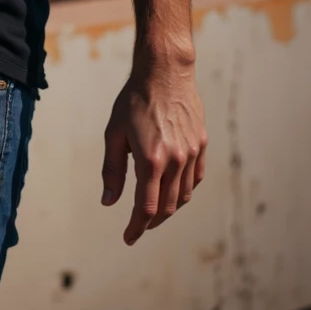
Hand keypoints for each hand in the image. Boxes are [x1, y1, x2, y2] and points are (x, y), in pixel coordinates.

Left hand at [100, 59, 206, 244]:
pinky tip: (173, 190)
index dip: (136, 227)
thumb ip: (112, 170)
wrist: (165, 72)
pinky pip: (196, 179)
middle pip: (166, 207)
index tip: (128, 237)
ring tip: (153, 211)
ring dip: (168, 209)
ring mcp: (192, 153)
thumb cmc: (133, 100)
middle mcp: (176, 161)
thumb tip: (108, 202)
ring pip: (183, 196)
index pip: (146, 208)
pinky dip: (184, 191)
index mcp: (151, 160)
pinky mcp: (202, 145)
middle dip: (150, 222)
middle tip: (138, 227)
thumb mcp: (114, 133)